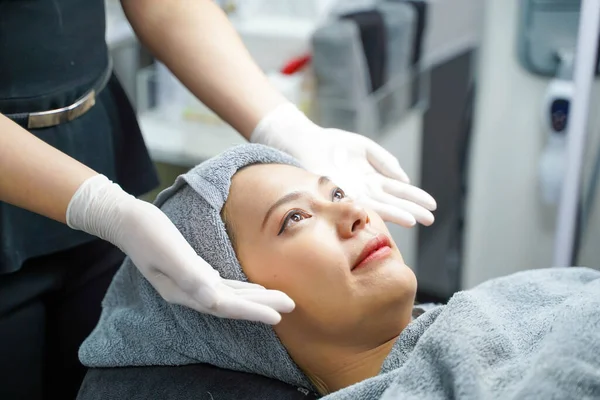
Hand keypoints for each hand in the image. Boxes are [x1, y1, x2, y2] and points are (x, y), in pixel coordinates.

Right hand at [66, 175, 293, 323]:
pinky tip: (251, 289)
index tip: (278, 315)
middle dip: (260, 306)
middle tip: (291, 306)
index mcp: (184, 290)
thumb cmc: (147, 230)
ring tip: (278, 300)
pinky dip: (238, 289)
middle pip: (230, 304)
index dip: (252, 311)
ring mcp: (188, 283)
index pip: (225, 306)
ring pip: (227, 296)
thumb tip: (213, 299)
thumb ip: (190, 275)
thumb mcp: (169, 250)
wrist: (125, 219)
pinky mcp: (189, 271)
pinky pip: (220, 286)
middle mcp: (188, 292)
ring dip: (253, 299)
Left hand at [250, 103, 436, 226]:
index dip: (416, 197)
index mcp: (374, 180)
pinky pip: (359, 203)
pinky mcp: (340, 195)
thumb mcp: (366, 148)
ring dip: (397, 213)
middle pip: (393, 202)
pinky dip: (374, 209)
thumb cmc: (335, 145)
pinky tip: (385, 214)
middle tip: (431, 220)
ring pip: (380, 205)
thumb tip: (404, 179)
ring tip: (414, 220)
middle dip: (412, 209)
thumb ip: (386, 161)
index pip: (399, 191)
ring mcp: (353, 194)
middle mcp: (366, 190)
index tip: (432, 205)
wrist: (307, 142)